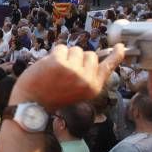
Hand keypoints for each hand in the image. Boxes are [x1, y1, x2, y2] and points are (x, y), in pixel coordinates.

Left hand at [10, 43, 124, 109]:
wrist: (31, 104)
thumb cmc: (52, 96)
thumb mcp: (77, 91)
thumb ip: (87, 75)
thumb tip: (95, 56)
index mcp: (93, 88)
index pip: (108, 68)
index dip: (115, 56)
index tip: (121, 47)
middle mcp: (86, 79)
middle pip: (90, 54)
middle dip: (78, 58)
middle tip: (65, 72)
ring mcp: (73, 70)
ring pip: (75, 50)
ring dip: (65, 56)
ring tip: (55, 71)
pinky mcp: (59, 63)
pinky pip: (61, 47)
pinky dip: (54, 54)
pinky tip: (48, 67)